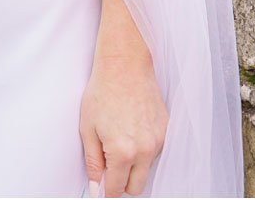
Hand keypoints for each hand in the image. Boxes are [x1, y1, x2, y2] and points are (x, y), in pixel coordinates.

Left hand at [79, 48, 166, 196]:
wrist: (125, 67)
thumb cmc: (102, 93)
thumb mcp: (88, 129)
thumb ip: (94, 162)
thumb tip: (97, 188)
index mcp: (123, 152)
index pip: (117, 189)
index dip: (107, 191)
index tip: (101, 189)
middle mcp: (145, 151)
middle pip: (137, 187)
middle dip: (122, 183)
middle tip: (108, 167)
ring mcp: (158, 142)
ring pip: (146, 169)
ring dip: (134, 165)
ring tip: (118, 139)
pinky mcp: (166, 132)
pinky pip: (155, 152)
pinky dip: (143, 150)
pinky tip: (131, 130)